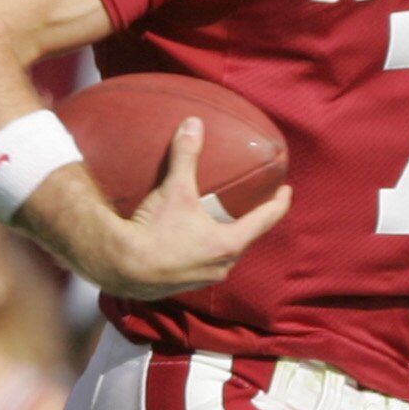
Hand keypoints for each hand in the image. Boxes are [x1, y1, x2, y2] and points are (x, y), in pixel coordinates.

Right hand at [62, 118, 290, 300]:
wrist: (121, 267)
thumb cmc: (155, 230)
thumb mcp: (175, 190)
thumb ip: (186, 156)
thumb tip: (193, 124)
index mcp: (229, 244)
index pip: (264, 220)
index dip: (278, 203)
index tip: (286, 191)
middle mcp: (222, 267)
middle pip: (245, 241)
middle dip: (251, 224)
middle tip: (254, 207)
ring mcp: (202, 280)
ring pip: (223, 257)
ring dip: (225, 240)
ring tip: (222, 224)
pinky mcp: (182, 286)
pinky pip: (201, 266)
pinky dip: (202, 252)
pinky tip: (190, 243)